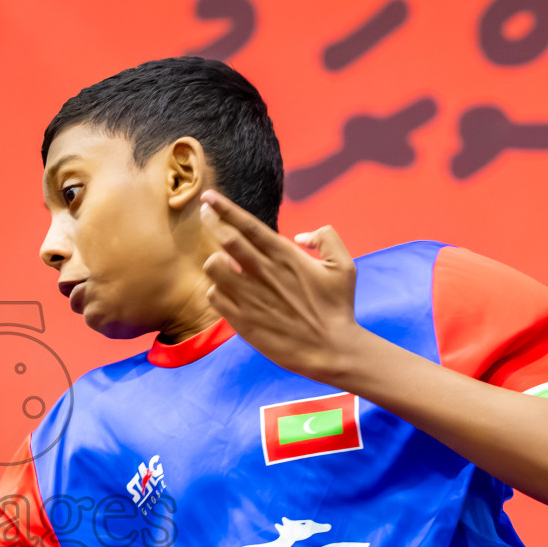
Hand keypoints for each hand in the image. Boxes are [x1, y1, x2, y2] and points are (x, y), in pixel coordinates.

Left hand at [199, 189, 362, 382]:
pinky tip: (226, 292)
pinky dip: (216, 290)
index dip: (224, 208)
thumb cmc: (339, 307)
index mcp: (286, 256)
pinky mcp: (242, 321)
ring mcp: (251, 297)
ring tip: (222, 264)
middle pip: (226, 239)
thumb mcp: (344, 266)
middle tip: (203, 213)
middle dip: (210, 221)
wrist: (332, 349)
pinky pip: (215, 297)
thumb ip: (326, 238)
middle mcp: (265, 273)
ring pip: (214, 268)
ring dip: (214, 261)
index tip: (208, 196)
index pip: (247, 225)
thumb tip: (301, 235)